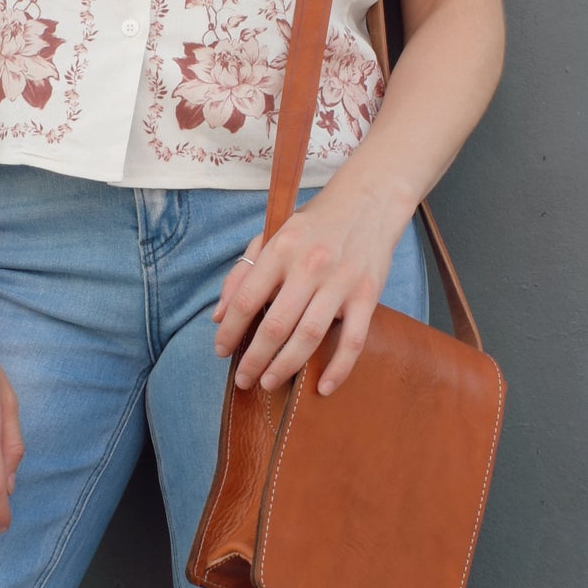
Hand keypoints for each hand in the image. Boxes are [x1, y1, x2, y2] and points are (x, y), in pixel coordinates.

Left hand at [212, 174, 406, 397]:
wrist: (369, 200)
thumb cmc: (315, 223)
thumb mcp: (272, 236)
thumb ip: (242, 273)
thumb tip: (218, 317)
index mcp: (280, 249)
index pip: (246, 299)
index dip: (229, 330)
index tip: (221, 351)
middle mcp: (309, 266)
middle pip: (275, 325)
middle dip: (254, 358)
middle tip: (244, 379)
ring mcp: (341, 282)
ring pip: (309, 336)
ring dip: (285, 366)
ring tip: (268, 382)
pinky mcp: (367, 295)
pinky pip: (352, 341)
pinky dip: (338, 369)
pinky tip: (323, 387)